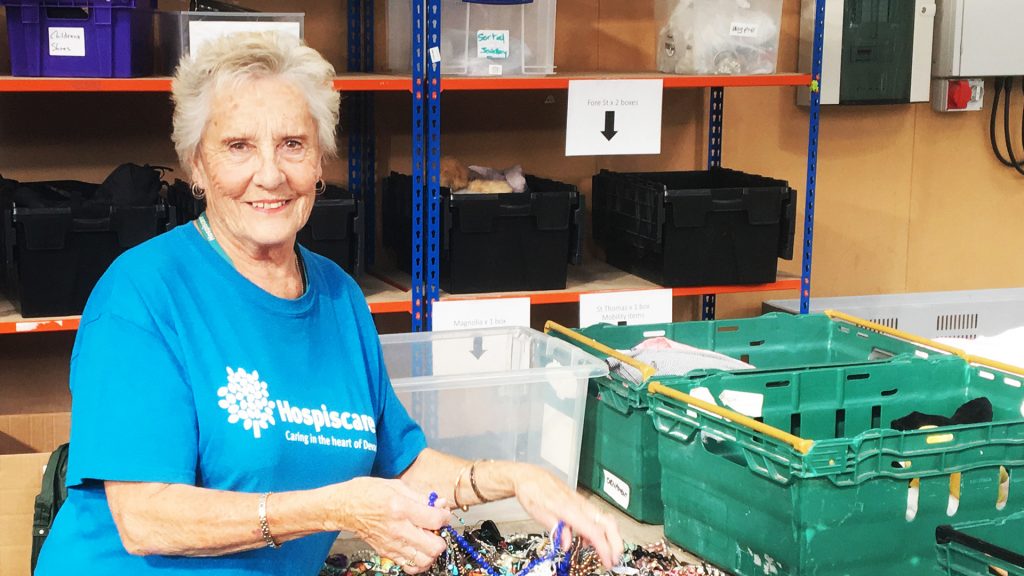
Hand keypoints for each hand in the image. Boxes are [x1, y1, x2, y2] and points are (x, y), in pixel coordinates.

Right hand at [327, 478, 449, 573]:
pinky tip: (418, 548)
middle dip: (441, 537)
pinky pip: (411, 567)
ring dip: (432, 551)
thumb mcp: (396, 486)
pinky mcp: (387, 553)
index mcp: (401, 508)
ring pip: (425, 560)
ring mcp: (392, 544)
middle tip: (436, 528)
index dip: (445, 516)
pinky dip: (419, 560)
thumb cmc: (368, 492)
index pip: (436, 520)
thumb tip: (440, 504)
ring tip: (428, 539)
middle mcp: (398, 530)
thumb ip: (421, 497)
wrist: (344, 508)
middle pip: (434, 546)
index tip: (442, 513)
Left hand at [512, 464, 623, 568]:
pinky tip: (588, 541)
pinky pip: (596, 517)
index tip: (607, 561)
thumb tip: (567, 544)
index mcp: (569, 509)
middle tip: (614, 559)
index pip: (594, 531)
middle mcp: (580, 505)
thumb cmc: (532, 491)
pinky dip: (599, 531)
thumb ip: (555, 529)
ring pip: (605, 519)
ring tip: (603, 553)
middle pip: (608, 523)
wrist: (530, 475)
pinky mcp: (581, 502)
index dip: (603, 548)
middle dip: (616, 542)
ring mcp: (582, 503)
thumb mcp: (537, 513)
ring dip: (609, 538)